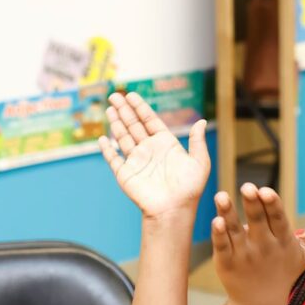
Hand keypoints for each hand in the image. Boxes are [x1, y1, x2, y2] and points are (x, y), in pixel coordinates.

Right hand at [98, 92, 209, 218]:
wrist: (174, 209)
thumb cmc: (189, 189)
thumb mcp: (199, 162)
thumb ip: (198, 141)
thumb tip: (202, 120)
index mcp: (165, 145)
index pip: (150, 121)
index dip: (140, 107)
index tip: (132, 95)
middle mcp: (150, 150)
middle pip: (134, 125)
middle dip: (124, 110)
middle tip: (115, 95)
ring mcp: (136, 161)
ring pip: (123, 137)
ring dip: (116, 123)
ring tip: (109, 108)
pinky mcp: (125, 174)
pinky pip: (113, 159)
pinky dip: (107, 149)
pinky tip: (102, 138)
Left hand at [212, 184, 304, 304]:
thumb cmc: (285, 273)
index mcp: (283, 240)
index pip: (278, 220)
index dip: (273, 205)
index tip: (266, 191)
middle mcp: (263, 246)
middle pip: (258, 221)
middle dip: (253, 204)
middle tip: (248, 187)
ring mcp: (244, 255)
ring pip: (235, 230)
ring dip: (228, 213)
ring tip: (221, 196)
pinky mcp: (226, 262)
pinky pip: (222, 246)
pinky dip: (219, 235)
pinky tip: (215, 221)